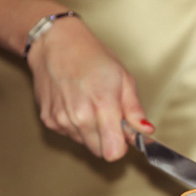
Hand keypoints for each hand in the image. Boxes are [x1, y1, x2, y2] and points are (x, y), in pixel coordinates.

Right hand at [27, 17, 149, 160]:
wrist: (56, 43)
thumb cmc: (92, 57)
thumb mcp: (124, 79)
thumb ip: (135, 110)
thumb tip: (146, 130)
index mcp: (103, 107)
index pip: (114, 152)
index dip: (122, 146)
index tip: (124, 135)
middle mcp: (80, 117)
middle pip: (100, 151)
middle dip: (108, 139)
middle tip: (109, 116)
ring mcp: (62, 120)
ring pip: (84, 143)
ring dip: (91, 132)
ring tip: (90, 105)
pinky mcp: (49, 120)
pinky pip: (69, 134)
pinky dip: (75, 125)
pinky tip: (75, 104)